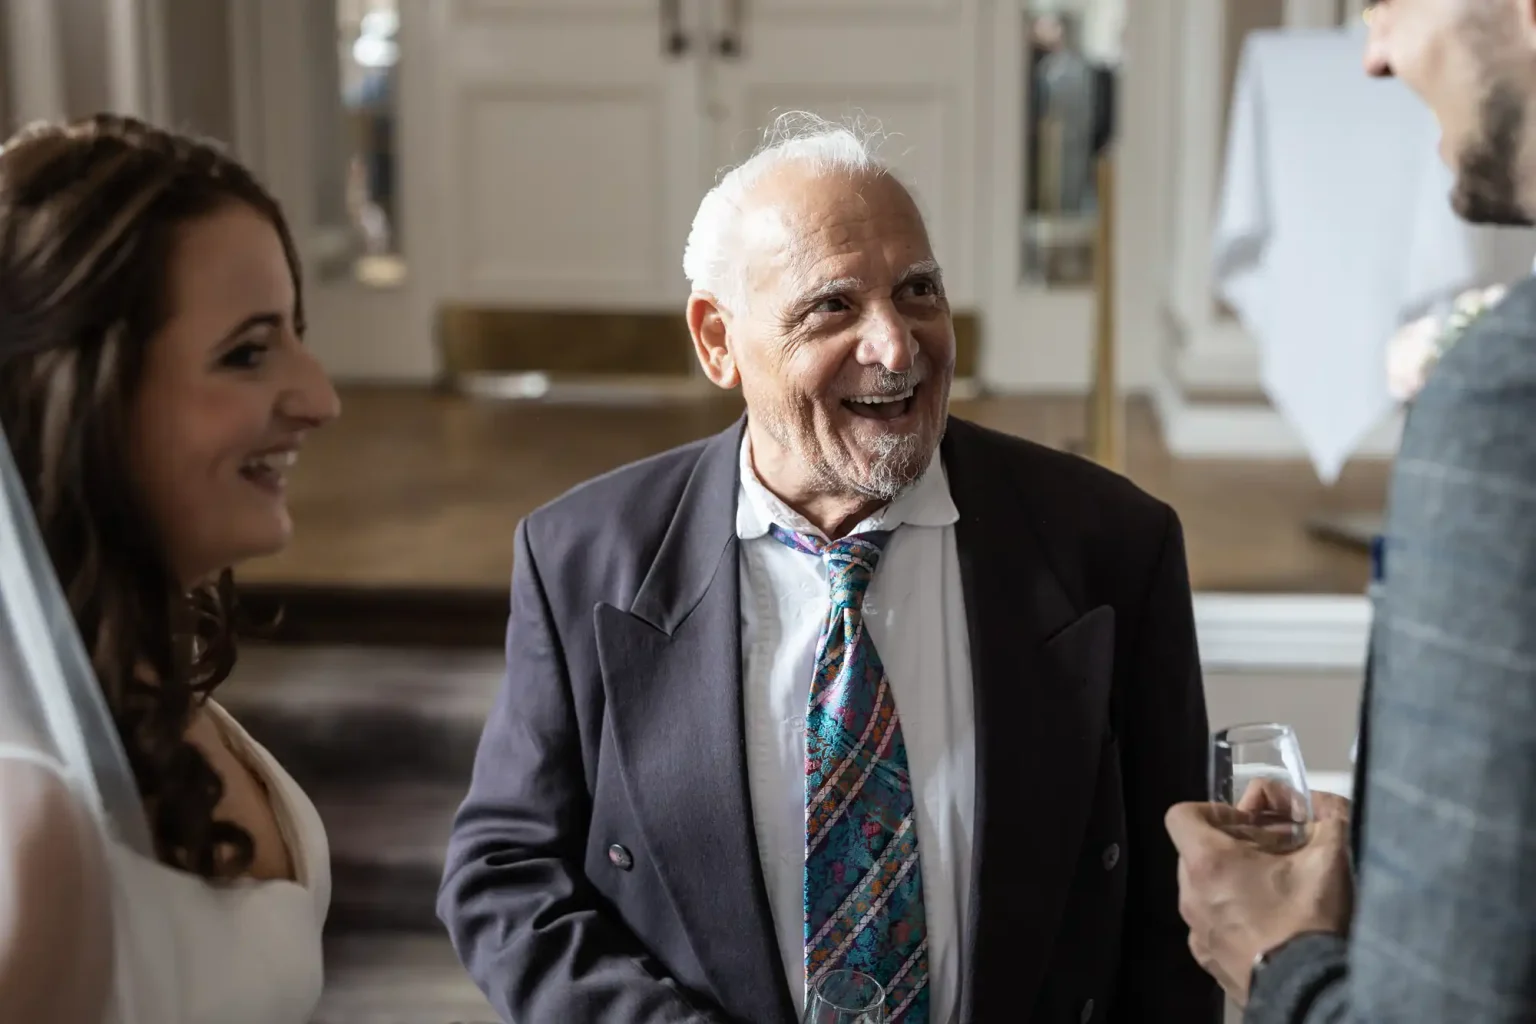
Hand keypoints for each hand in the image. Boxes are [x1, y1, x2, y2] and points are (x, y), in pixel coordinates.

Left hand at [1165, 794, 1352, 1006]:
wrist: (1311, 993)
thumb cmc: (1312, 923)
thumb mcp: (1331, 857)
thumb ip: (1328, 815)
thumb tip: (1321, 802)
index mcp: (1209, 861)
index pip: (1182, 814)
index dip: (1215, 811)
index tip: (1248, 823)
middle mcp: (1191, 893)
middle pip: (1195, 850)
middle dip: (1230, 845)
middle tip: (1270, 854)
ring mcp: (1196, 928)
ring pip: (1202, 887)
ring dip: (1230, 881)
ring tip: (1272, 890)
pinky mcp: (1207, 957)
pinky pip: (1210, 922)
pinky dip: (1230, 915)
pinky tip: (1267, 922)